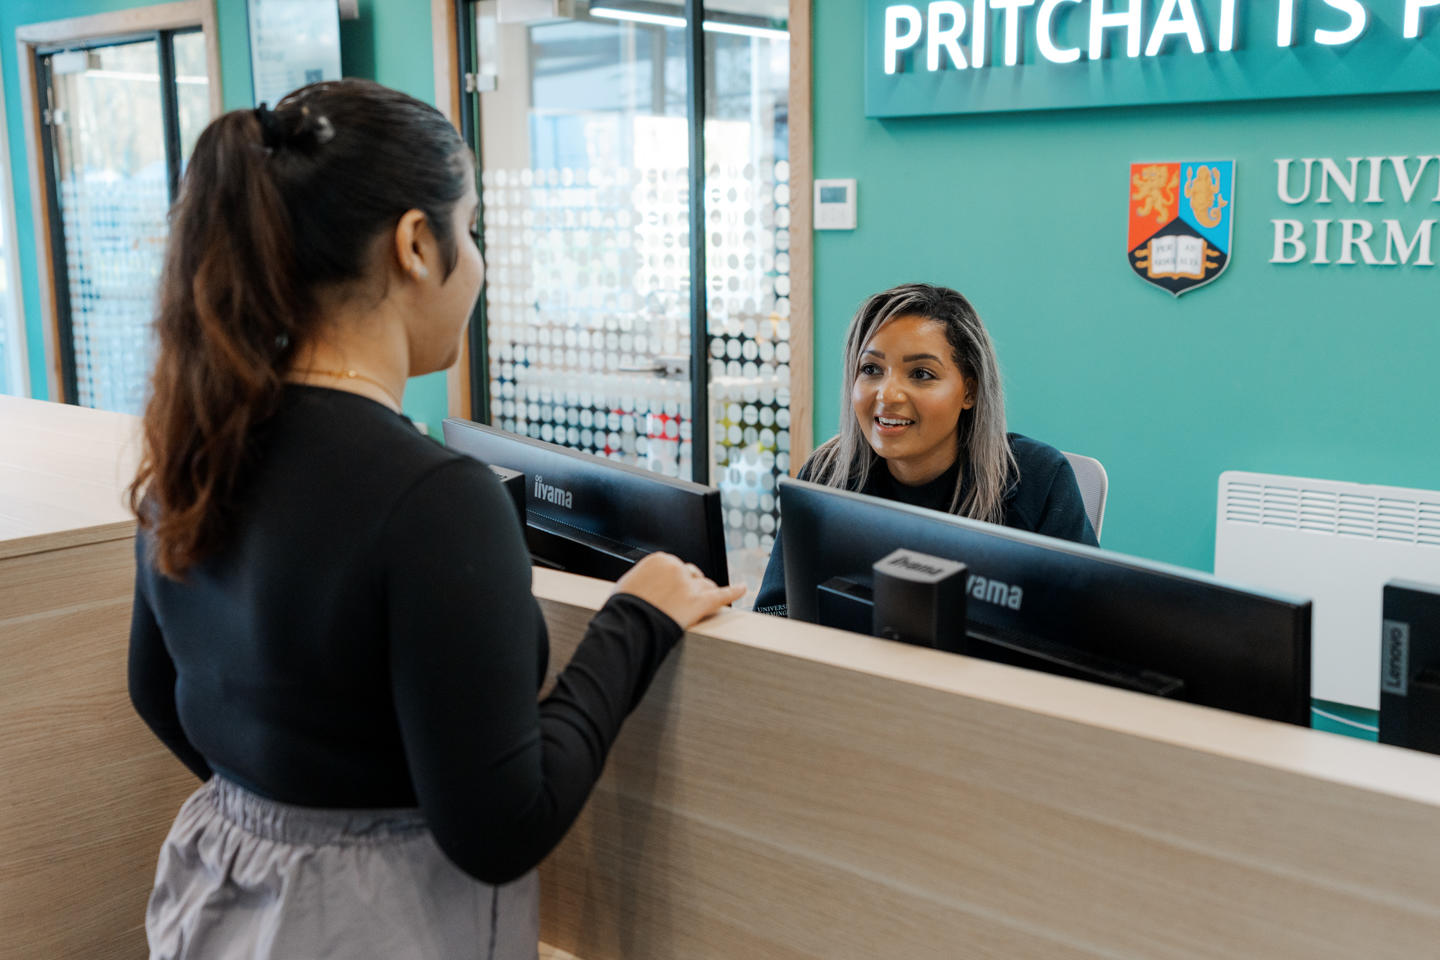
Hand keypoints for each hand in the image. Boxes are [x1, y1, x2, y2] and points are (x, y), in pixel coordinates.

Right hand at [612, 552, 746, 629]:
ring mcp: (689, 585)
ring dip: (706, 592)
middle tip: (682, 601)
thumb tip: (647, 584)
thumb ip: (644, 579)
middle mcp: (676, 568)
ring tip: (703, 602)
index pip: (674, 566)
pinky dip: (734, 591)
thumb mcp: (628, 585)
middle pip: (691, 575)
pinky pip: (722, 595)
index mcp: (659, 560)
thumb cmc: (622, 609)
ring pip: (706, 584)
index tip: (670, 591)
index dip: (674, 581)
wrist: (627, 625)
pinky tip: (743, 589)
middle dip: (690, 587)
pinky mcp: (699, 602)